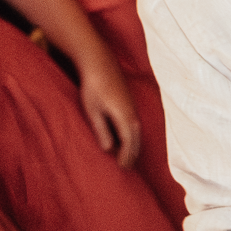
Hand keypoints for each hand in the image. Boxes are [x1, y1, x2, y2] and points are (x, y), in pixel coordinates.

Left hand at [76, 47, 141, 167]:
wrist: (100, 62)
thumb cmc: (93, 87)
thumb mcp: (93, 111)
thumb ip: (102, 131)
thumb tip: (109, 149)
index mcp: (124, 117)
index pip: (129, 143)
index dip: (126, 156)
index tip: (122, 168)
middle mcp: (133, 113)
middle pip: (136, 138)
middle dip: (132, 154)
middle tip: (127, 167)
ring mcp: (133, 106)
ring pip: (137, 131)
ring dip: (134, 144)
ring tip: (128, 156)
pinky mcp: (129, 101)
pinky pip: (135, 123)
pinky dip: (133, 135)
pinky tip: (126, 136)